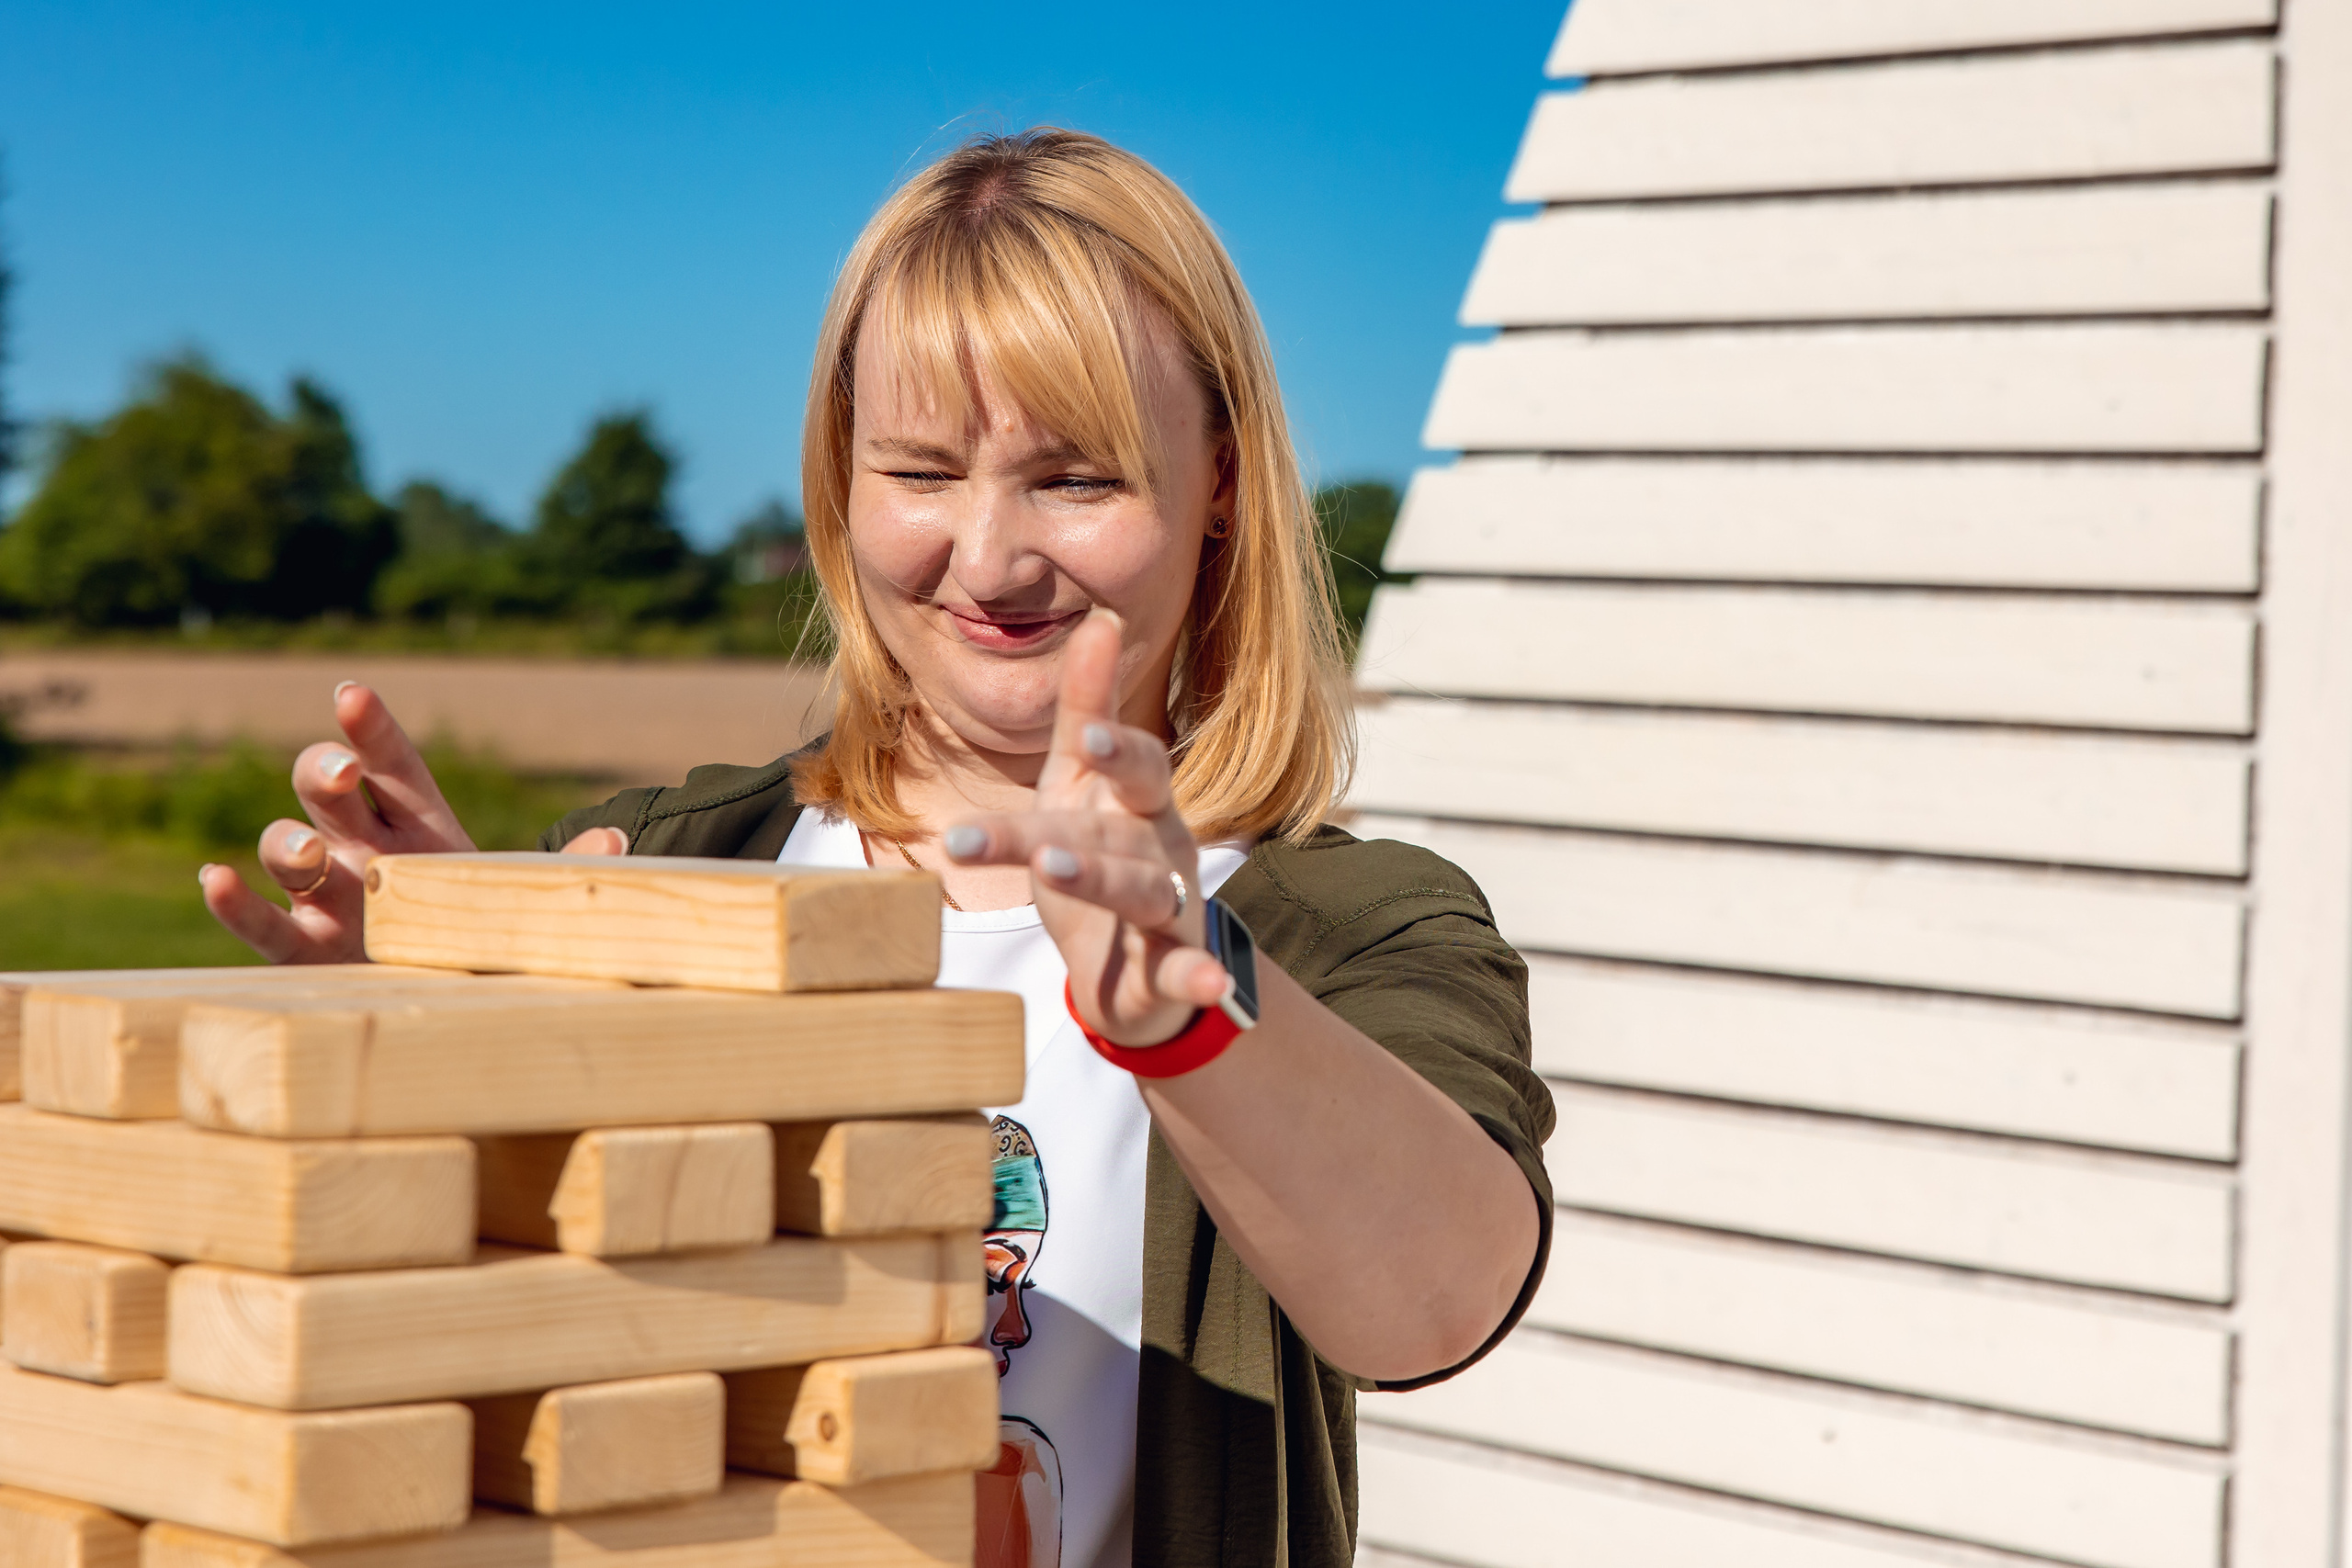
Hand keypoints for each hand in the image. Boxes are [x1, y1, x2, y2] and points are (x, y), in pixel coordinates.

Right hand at [199, 682, 626, 963]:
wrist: (462, 989)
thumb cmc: (490, 931)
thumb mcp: (530, 900)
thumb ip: (568, 873)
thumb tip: (618, 840)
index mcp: (422, 822)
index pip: (393, 763)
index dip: (372, 730)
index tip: (353, 694)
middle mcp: (363, 846)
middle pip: (327, 791)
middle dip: (323, 771)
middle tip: (340, 776)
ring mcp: (326, 894)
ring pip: (285, 848)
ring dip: (286, 844)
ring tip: (309, 857)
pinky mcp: (302, 948)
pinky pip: (260, 921)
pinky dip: (232, 902)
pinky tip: (215, 880)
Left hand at [943, 611, 1230, 1044]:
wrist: (1137, 968)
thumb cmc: (1101, 854)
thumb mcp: (1081, 784)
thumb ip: (1090, 708)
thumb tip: (1101, 618)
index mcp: (1138, 804)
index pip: (1137, 769)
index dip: (1118, 751)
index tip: (1091, 737)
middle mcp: (1161, 850)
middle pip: (1112, 836)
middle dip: (1067, 836)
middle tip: (1034, 838)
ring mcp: (1168, 911)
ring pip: (1139, 893)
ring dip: (1102, 883)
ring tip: (1056, 872)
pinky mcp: (1167, 972)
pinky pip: (1184, 972)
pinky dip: (1200, 978)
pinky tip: (1214, 983)